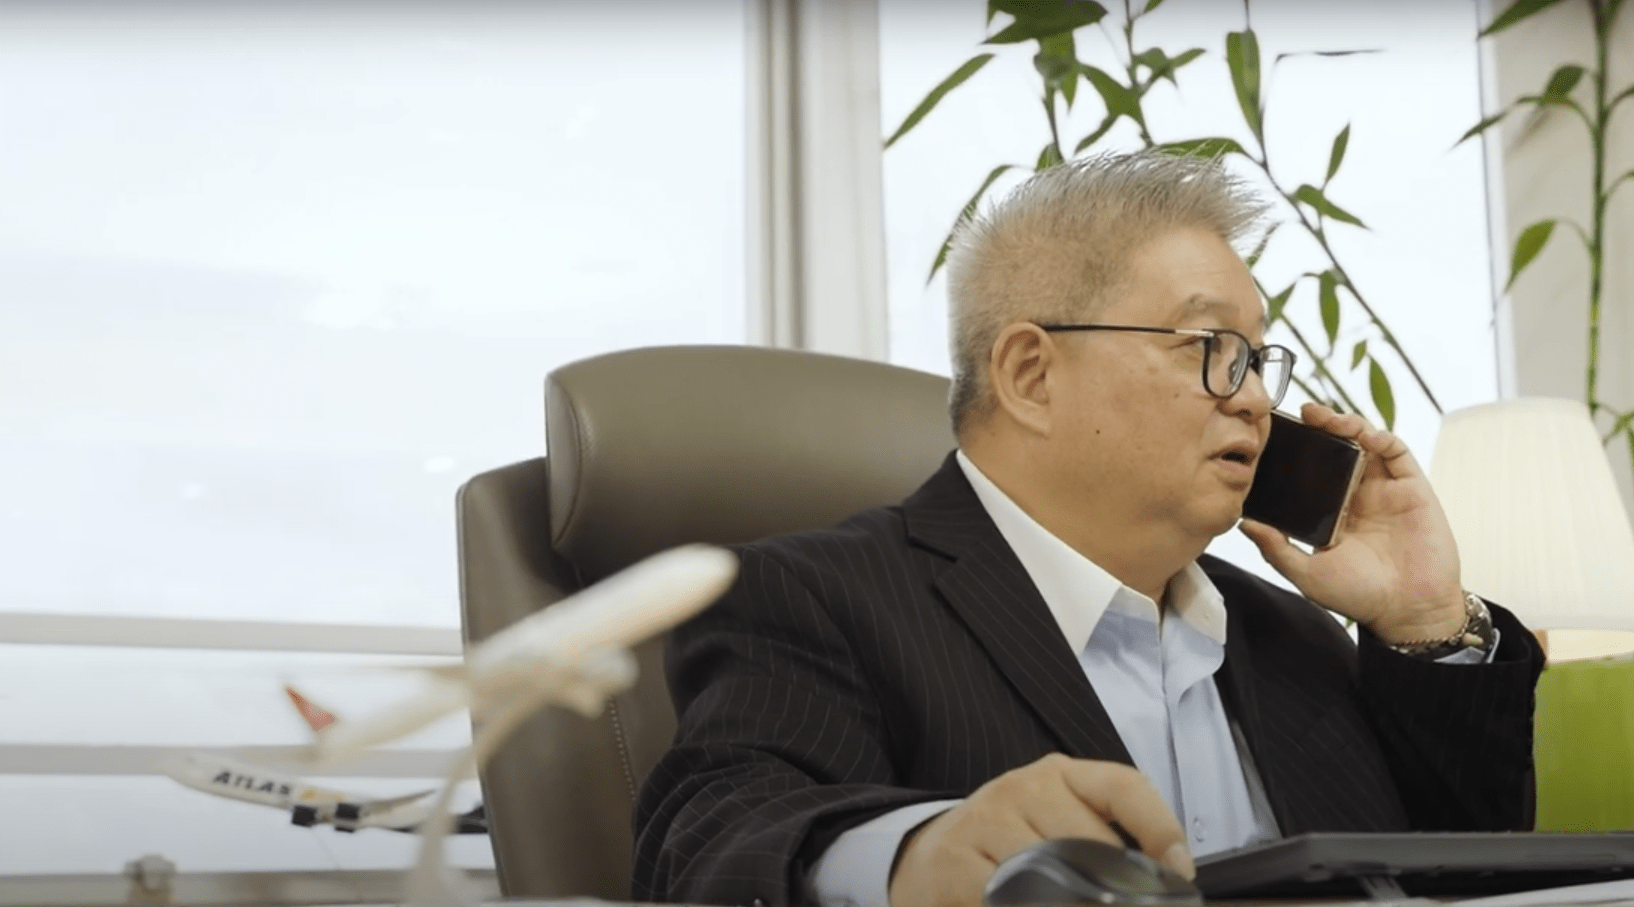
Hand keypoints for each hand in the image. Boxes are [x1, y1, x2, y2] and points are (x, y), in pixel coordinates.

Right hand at [887, 754, 1192, 906]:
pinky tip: (1022, 906)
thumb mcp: (1054, 824)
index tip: (1181, 872)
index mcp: (1057, 776)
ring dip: (1069, 899)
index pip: (1124, 786)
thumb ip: (1102, 843)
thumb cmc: (1003, 845)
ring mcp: (984, 824)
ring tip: (1069, 900)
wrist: (924, 856)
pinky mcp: (953, 865)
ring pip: (1049, 875)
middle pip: (1092, 844)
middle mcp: (1021, 789)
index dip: (1160, 827)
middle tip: (1121, 903)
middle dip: (1116, 889)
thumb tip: (1165, 877)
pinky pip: (1004, 900)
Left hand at [1238, 402, 1465, 643]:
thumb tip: (1243, 523)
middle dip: (1318, 427)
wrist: (1408, 612)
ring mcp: (1384, 489)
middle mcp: (1357, 495)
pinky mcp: (1412, 488)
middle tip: (1298, 415)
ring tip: (1324, 418)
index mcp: (1331, 511)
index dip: (1296, 451)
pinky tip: (1363, 434)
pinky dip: (1380, 436)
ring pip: (1364, 442)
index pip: (1310, 470)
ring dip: (1346, 424)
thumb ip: (1276, 548)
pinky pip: (1397, 452)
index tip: (1273, 437)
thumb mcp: (1307, 573)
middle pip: (1336, 449)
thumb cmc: (1360, 596)